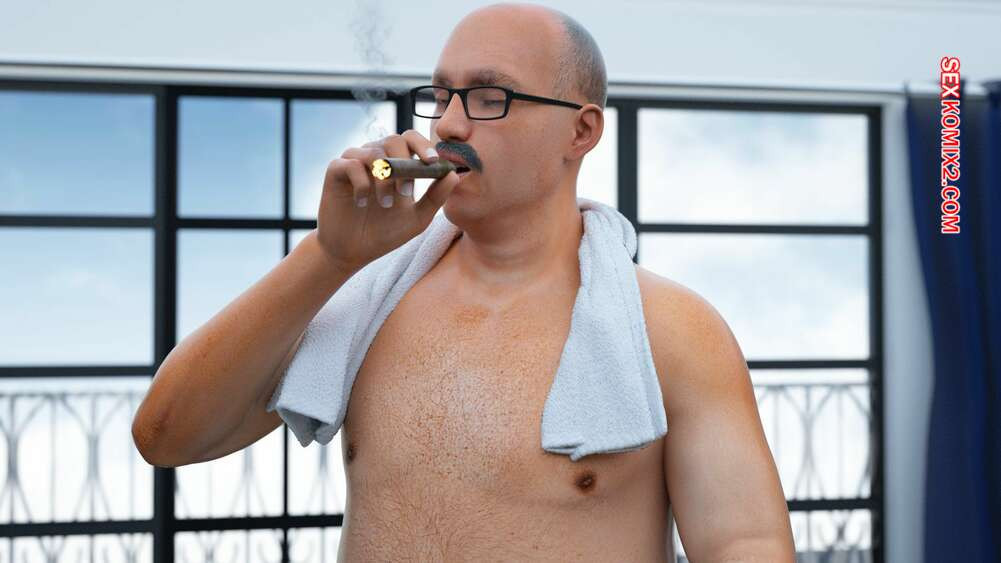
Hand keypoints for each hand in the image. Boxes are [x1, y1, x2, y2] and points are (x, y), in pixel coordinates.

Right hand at [315, 129, 459, 270]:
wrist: (352, 251)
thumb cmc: (385, 233)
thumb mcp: (417, 218)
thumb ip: (436, 197)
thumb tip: (454, 174)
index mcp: (397, 163)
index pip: (411, 139)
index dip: (424, 145)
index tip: (433, 162)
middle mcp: (376, 157)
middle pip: (394, 140)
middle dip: (405, 164)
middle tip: (407, 193)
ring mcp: (355, 161)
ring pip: (374, 153)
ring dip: (385, 180)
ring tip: (386, 204)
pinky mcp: (335, 170)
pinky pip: (351, 164)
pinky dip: (362, 183)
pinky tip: (362, 203)